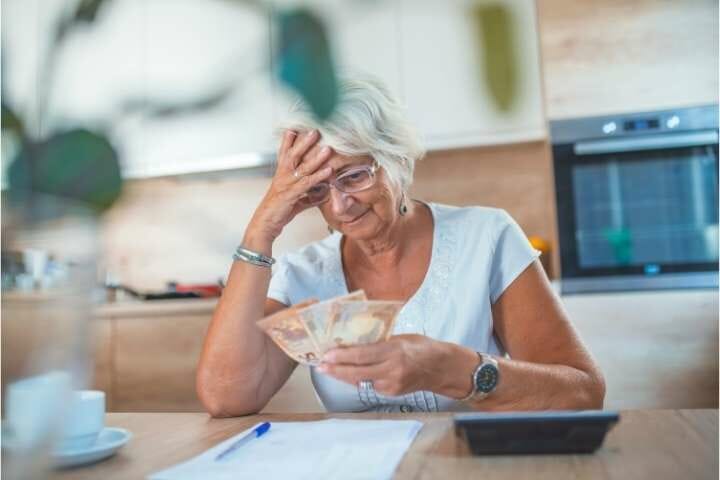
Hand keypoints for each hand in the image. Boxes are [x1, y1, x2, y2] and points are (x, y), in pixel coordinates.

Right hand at [246, 130, 333, 243]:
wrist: (265, 224)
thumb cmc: (279, 211)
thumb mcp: (294, 200)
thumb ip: (308, 194)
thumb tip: (322, 194)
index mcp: (281, 174)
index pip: (284, 152)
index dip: (289, 140)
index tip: (296, 126)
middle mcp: (282, 176)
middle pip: (293, 154)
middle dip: (304, 142)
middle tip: (315, 130)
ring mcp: (286, 184)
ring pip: (302, 167)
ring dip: (316, 157)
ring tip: (327, 148)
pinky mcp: (290, 195)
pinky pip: (306, 183)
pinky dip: (318, 176)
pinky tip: (328, 171)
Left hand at [317, 334, 472, 397]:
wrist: (443, 368)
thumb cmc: (423, 347)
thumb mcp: (401, 338)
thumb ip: (380, 342)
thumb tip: (356, 342)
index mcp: (394, 351)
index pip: (362, 355)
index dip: (342, 356)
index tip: (326, 354)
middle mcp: (392, 370)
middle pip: (357, 372)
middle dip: (336, 370)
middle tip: (320, 365)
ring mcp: (392, 384)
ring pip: (361, 381)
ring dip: (343, 375)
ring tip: (328, 369)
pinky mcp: (392, 392)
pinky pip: (369, 385)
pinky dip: (357, 379)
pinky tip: (346, 374)